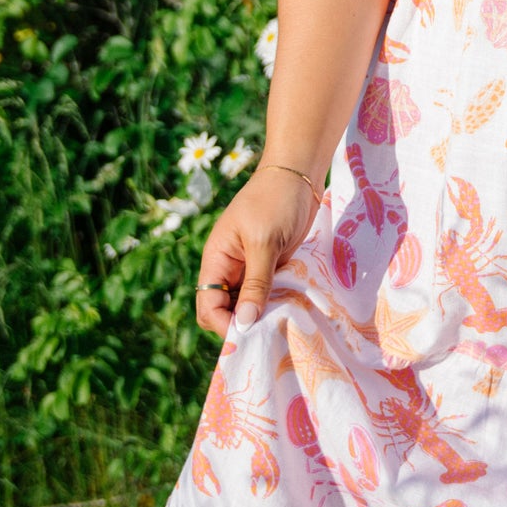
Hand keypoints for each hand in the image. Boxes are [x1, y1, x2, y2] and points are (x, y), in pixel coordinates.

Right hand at [195, 163, 321, 342]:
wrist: (298, 172)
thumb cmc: (275, 200)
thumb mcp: (264, 242)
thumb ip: (256, 283)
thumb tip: (244, 324)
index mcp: (216, 259)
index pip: (208, 306)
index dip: (223, 324)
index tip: (250, 333)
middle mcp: (229, 268)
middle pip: (225, 310)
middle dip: (242, 323)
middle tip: (269, 332)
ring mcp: (251, 267)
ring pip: (248, 305)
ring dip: (262, 315)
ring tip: (283, 323)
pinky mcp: (271, 266)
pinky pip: (268, 294)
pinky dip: (277, 303)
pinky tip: (293, 308)